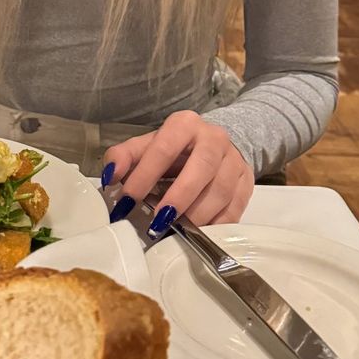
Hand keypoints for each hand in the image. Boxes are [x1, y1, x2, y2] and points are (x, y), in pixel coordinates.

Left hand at [102, 111, 253, 228]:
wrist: (215, 146)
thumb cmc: (174, 149)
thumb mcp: (146, 146)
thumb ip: (123, 157)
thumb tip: (111, 176)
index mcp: (184, 124)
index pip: (164, 148)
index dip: (145, 175)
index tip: (128, 201)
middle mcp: (213, 138)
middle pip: (201, 168)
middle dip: (178, 197)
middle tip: (158, 221)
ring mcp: (234, 160)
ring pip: (220, 190)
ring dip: (197, 215)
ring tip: (176, 231)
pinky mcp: (247, 182)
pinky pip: (235, 208)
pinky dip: (216, 224)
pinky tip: (199, 233)